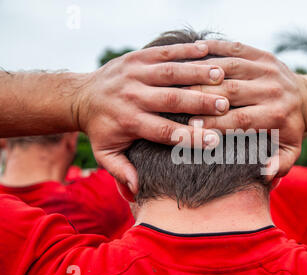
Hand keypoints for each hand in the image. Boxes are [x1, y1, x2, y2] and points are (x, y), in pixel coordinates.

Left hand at [74, 43, 229, 192]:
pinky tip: (207, 50)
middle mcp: (132, 96)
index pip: (163, 131)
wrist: (81, 95)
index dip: (189, 136)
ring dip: (196, 73)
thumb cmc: (100, 129)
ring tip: (221, 75)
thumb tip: (137, 192)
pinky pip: (164, 52)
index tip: (214, 141)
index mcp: (129, 121)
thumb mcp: (106, 154)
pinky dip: (185, 50)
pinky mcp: (138, 57)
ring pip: (170, 73)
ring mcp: (135, 73)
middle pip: (170, 100)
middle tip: (225, 105)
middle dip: (199, 101)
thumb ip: (122, 172)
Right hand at [187, 40, 306, 177]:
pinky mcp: (262, 54)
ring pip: (229, 68)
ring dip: (202, 72)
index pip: (239, 119)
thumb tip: (264, 173)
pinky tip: (192, 54)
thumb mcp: (290, 151)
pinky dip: (213, 49)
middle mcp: (272, 90)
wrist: (305, 98)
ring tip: (179, 77)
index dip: (213, 122)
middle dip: (202, 97)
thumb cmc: (289, 129)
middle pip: (231, 92)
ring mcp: (267, 69)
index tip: (190, 126)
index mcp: (276, 115)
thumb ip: (279, 166)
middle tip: (176, 100)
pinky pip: (234, 49)